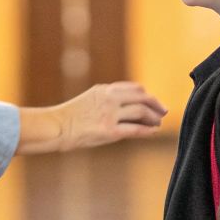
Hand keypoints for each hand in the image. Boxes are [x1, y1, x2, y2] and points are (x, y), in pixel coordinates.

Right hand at [21, 81, 166, 153]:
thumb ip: (107, 99)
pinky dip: (147, 130)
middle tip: (163, 112)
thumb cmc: (70, 116)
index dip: (146, 95)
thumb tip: (124, 105)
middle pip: (142, 97)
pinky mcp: (109, 130)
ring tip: (157, 123)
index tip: (152, 102)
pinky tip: (153, 132)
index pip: (134, 88)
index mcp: (105, 90)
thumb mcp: (90, 99)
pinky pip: (135, 129)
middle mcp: (110, 99)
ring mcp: (110, 114)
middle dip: (155, 104)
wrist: (56, 126)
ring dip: (153, 118)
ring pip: (141, 112)